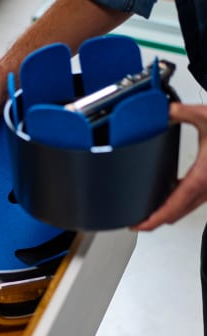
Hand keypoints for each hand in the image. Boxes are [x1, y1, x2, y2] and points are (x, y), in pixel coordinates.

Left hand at [134, 102, 206, 230]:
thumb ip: (183, 112)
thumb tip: (165, 109)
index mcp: (203, 176)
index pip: (174, 205)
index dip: (155, 219)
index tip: (140, 225)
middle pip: (177, 214)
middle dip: (156, 221)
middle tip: (135, 222)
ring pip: (185, 210)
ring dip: (167, 214)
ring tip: (145, 214)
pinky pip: (192, 201)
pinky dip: (177, 204)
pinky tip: (165, 199)